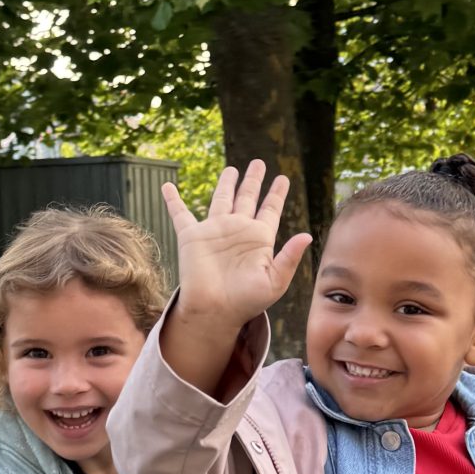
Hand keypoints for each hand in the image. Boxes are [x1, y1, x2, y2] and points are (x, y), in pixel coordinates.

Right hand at [160, 161, 312, 391]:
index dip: (276, 194)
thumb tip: (307, 235)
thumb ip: (290, 257)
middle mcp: (238, 230)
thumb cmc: (246, 301)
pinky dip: (173, 200)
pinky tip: (167, 187)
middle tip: (259, 163)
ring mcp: (214, 231)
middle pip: (247, 198)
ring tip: (232, 169)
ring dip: (226, 183)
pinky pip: (180, 213)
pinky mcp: (192, 236)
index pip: (270, 209)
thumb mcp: (275, 280)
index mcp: (259, 238)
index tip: (283, 178)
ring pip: (222, 199)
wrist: (215, 311)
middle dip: (253, 180)